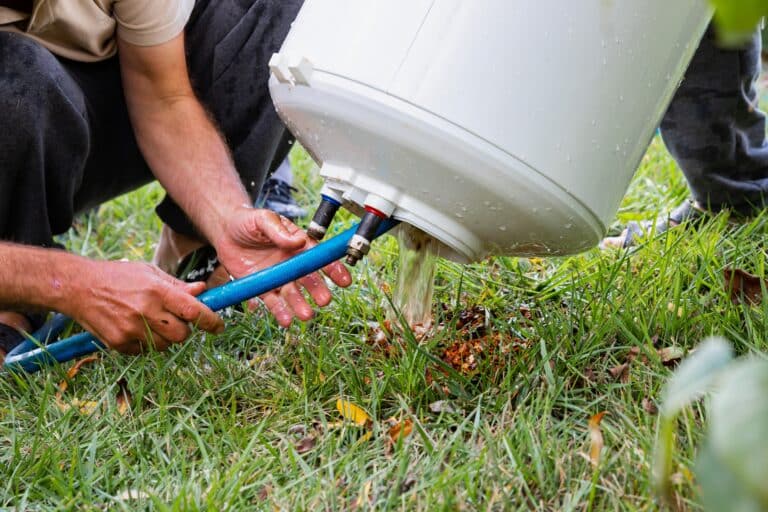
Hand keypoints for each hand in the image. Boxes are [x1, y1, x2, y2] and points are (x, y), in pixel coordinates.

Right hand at [68, 260, 223, 353]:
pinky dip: (146, 342)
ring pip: (165, 345)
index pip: (192, 310)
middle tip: (175, 320)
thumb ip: (177, 285)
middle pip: (182, 334)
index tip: (219, 327)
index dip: (210, 320)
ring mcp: (131, 330)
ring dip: (165, 337)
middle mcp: (145, 311)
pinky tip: (134, 326)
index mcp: (157, 291)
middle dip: (184, 329)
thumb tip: (202, 290)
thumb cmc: (118, 276)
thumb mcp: (149, 272)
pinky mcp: (119, 344)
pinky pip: (145, 351)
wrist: (78, 287)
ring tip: (150, 320)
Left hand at [212, 207, 351, 325]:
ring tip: (305, 315)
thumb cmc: (248, 221)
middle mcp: (291, 264)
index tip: (344, 280)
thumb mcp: (263, 219)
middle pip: (309, 280)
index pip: (319, 258)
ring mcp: (278, 277)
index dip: (333, 269)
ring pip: (292, 294)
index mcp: (298, 245)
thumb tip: (297, 240)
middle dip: (318, 291)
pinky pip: (273, 302)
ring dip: (300, 305)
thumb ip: (279, 229)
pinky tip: (286, 320)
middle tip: (324, 300)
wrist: (225, 231)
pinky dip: (280, 311)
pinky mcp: (262, 287)